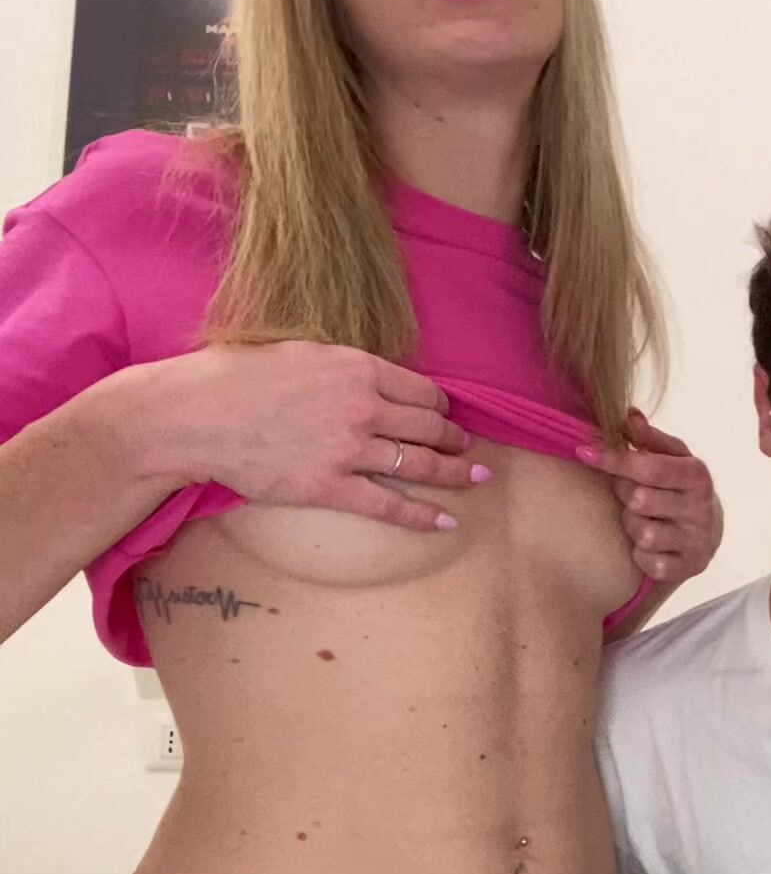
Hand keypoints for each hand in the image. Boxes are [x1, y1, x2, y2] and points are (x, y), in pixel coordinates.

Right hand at [138, 340, 482, 530]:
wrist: (192, 415)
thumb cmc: (233, 377)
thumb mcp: (297, 352)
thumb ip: (340, 367)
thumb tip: (365, 379)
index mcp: (356, 368)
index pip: (420, 390)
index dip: (439, 406)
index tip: (445, 415)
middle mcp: (361, 406)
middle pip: (428, 427)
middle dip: (456, 439)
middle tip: (470, 447)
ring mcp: (348, 449)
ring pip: (419, 464)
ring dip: (455, 473)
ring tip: (476, 478)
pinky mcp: (329, 487)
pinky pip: (389, 505)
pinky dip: (424, 516)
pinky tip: (447, 521)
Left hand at [575, 411, 721, 585]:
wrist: (705, 536)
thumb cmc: (679, 489)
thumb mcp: (673, 459)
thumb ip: (650, 439)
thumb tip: (629, 414)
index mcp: (697, 476)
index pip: (651, 468)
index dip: (615, 460)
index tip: (584, 452)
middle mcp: (701, 508)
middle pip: (640, 500)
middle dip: (626, 495)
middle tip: (631, 493)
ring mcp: (696, 540)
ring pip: (643, 533)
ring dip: (633, 526)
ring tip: (643, 520)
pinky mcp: (689, 567)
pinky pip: (647, 561)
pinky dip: (641, 554)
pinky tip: (651, 545)